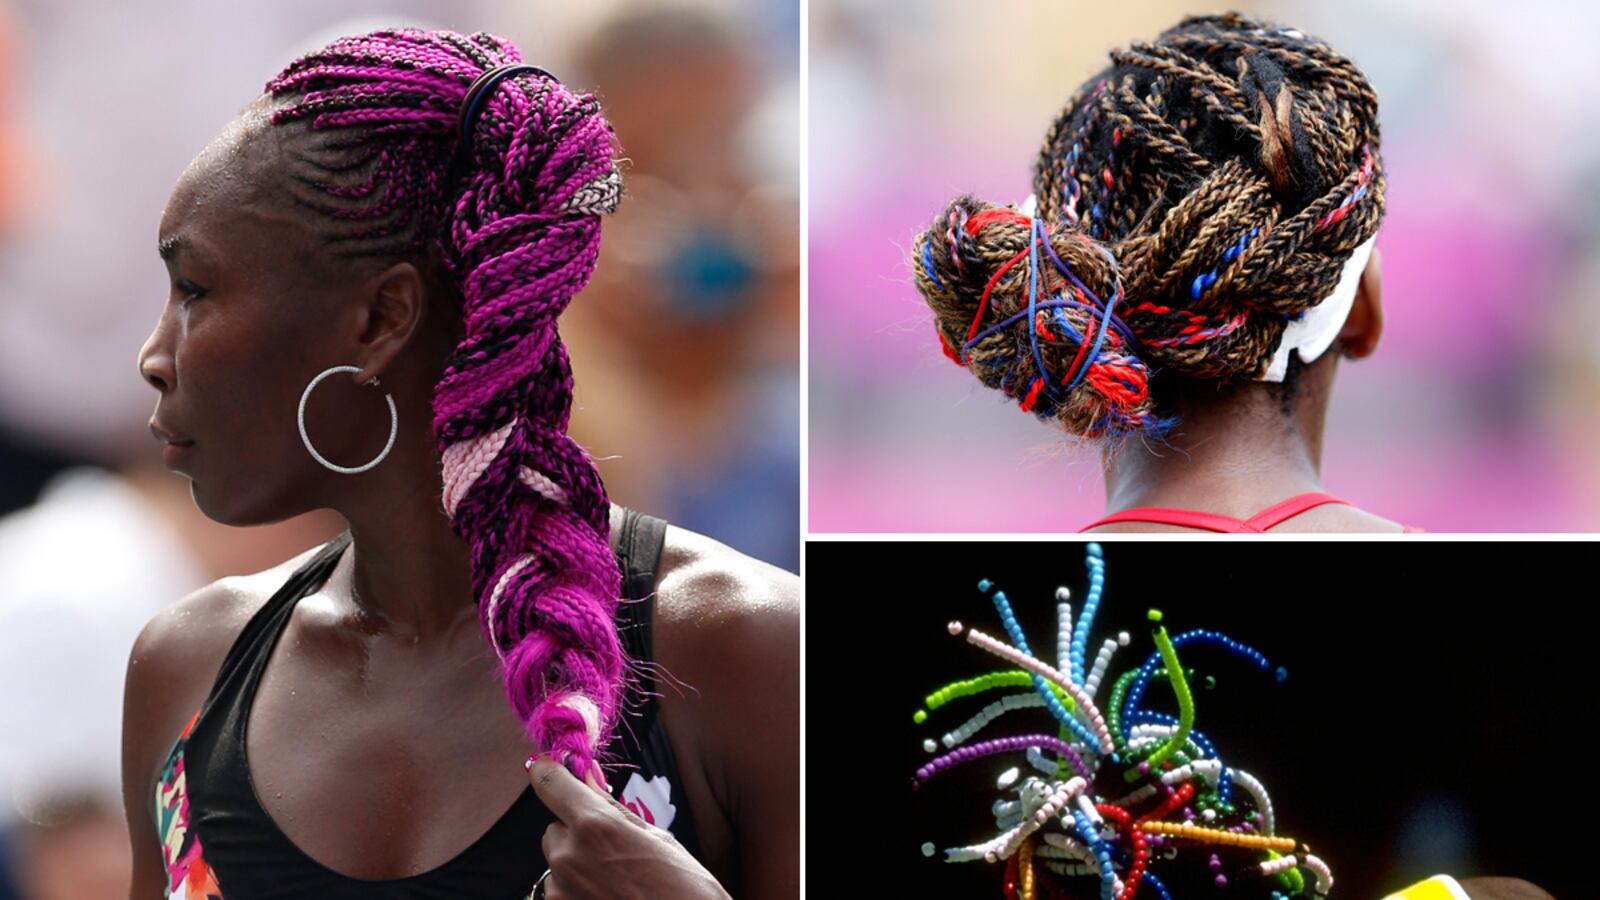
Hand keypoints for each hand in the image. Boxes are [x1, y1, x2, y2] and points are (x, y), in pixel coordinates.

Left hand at [528, 755, 730, 899]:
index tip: (544, 766)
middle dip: (575, 833)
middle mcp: (569, 856)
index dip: (547, 771)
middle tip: (612, 850)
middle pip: (555, 829)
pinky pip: (560, 892)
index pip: (551, 783)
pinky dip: (577, 893)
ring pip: (558, 864)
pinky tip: (608, 898)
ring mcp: (560, 891)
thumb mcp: (656, 838)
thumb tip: (589, 779)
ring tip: (616, 883)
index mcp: (595, 825)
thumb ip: (613, 809)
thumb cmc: (683, 889)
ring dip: (577, 867)